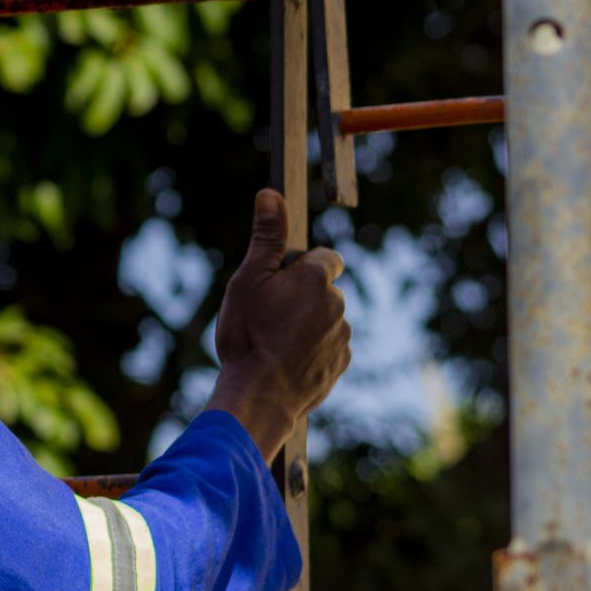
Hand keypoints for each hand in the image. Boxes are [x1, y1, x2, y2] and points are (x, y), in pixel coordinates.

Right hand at [205, 189, 351, 461]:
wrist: (259, 396)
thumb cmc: (249, 336)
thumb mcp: (248, 281)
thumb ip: (266, 237)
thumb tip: (271, 194)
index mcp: (316, 278)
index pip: (324, 257)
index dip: (300, 267)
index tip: (279, 283)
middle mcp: (338, 303)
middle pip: (324, 289)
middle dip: (303, 297)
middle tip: (269, 316)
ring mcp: (342, 336)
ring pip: (326, 319)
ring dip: (308, 324)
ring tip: (274, 343)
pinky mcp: (341, 364)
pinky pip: (329, 347)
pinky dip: (312, 350)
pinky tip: (286, 362)